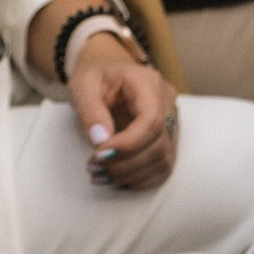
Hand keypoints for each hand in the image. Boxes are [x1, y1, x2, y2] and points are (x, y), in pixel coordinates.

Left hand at [66, 33, 175, 190]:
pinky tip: (117, 180)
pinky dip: (141, 179)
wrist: (106, 72)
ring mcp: (172, 121)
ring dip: (131, 175)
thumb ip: (90, 111)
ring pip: (163, 159)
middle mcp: (167, 101)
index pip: (151, 120)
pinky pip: (163, 166)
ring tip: (101, 176)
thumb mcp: (82, 86)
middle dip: (126, 163)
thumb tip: (101, 140)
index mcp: (147, 82)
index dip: (128, 144)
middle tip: (94, 169)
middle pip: (159, 144)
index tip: (100, 155)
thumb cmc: (94, 77)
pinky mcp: (168, 138)